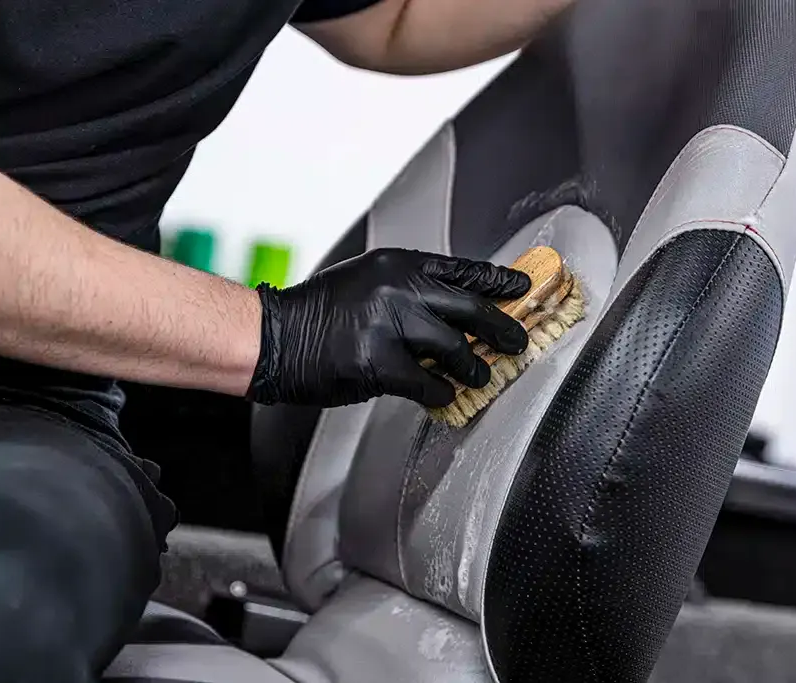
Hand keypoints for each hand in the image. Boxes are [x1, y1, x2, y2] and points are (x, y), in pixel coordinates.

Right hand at [246, 248, 530, 407]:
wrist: (274, 337)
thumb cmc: (317, 312)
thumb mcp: (367, 281)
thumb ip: (409, 290)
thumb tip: (454, 310)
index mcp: (397, 265)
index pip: (461, 269)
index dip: (497, 280)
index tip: (521, 286)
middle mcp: (398, 289)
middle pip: (470, 308)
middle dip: (501, 328)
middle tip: (517, 340)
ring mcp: (389, 325)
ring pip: (454, 349)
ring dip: (474, 367)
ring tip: (481, 375)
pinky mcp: (378, 362)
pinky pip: (427, 383)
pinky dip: (442, 392)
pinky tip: (446, 395)